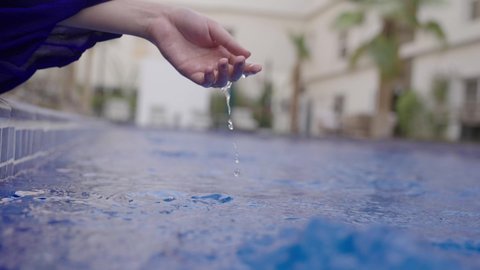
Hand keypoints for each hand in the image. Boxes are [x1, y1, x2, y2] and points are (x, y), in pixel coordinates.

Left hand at [147, 7, 261, 87]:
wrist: (167, 21)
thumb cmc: (190, 22)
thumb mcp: (214, 29)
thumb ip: (229, 43)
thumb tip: (248, 55)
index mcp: (222, 52)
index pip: (238, 64)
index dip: (248, 68)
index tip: (257, 67)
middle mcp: (214, 63)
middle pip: (231, 75)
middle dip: (238, 71)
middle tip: (239, 61)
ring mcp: (202, 69)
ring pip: (219, 82)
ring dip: (224, 75)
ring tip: (222, 61)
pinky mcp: (189, 72)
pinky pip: (202, 82)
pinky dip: (208, 79)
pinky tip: (209, 70)